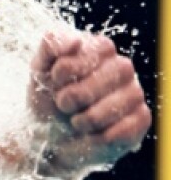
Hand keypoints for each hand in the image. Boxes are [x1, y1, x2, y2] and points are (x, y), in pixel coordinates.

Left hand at [28, 32, 150, 176]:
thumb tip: (75, 41)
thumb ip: (50, 46)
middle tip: (64, 105)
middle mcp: (123, 68)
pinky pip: (121, 131)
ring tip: (77, 121)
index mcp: (100, 50)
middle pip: (101, 82)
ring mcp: (134, 93)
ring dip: (83, 121)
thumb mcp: (39, 70)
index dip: (64, 72)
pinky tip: (92, 134)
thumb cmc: (48, 100)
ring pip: (112, 108)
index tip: (54, 81)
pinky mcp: (140, 120)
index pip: (87, 54)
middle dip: (72, 99)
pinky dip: (96, 138)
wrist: (49, 139)